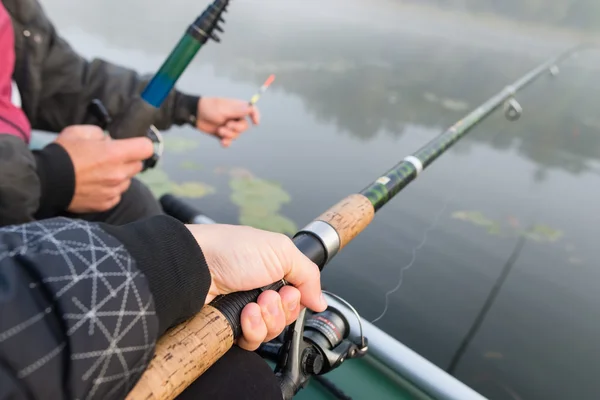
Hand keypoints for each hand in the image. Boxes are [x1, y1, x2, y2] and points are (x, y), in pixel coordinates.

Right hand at [54, 125, 153, 212]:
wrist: (46, 181)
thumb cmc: (62, 154)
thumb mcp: (79, 132)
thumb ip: (100, 134)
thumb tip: (109, 141)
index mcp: (115, 154)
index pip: (146, 148)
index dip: (140, 145)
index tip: (132, 145)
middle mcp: (119, 173)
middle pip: (138, 165)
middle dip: (128, 160)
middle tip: (110, 158)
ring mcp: (114, 190)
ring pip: (128, 181)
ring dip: (120, 176)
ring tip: (99, 173)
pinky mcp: (106, 203)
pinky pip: (117, 195)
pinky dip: (110, 190)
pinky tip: (95, 185)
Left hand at [186, 224, 326, 350]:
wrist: (195, 265)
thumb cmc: (231, 250)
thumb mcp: (282, 250)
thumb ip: (309, 275)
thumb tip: (320, 301)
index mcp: (272, 271)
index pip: (297, 298)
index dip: (296, 300)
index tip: (289, 291)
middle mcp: (259, 291)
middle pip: (286, 317)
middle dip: (280, 309)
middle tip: (267, 295)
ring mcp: (244, 310)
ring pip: (271, 332)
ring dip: (266, 319)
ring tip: (252, 305)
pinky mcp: (230, 327)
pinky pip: (252, 341)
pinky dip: (252, 330)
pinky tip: (244, 315)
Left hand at [195, 97, 259, 147]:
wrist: (195, 114)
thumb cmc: (209, 108)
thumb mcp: (223, 109)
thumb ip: (237, 110)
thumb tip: (251, 107)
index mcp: (237, 108)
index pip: (252, 110)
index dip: (256, 116)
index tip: (256, 123)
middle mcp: (235, 117)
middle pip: (245, 127)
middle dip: (237, 129)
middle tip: (227, 125)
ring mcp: (228, 126)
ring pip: (236, 135)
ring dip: (229, 135)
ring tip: (219, 130)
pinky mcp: (222, 134)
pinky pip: (229, 141)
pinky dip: (226, 142)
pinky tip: (222, 142)